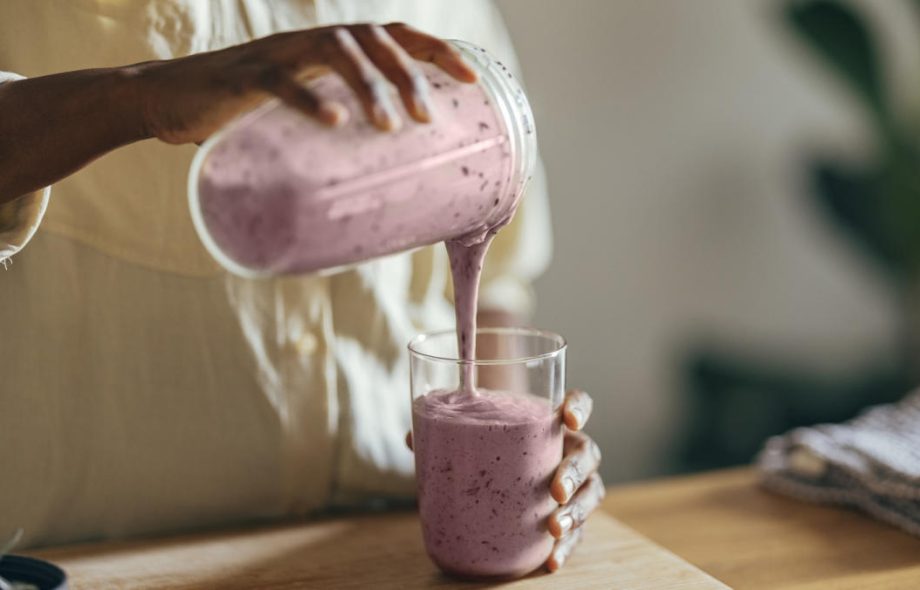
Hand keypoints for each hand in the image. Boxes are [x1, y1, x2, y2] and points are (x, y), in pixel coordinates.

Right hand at [134, 23, 477, 143]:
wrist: (170, 100)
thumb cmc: (246, 116)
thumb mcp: (303, 118)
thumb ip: (338, 135)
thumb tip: (387, 182)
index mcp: (331, 49)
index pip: (394, 35)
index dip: (435, 50)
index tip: (472, 79)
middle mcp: (311, 41)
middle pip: (374, 39)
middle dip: (409, 76)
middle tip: (427, 121)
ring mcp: (277, 54)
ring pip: (336, 51)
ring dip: (370, 86)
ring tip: (391, 128)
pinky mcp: (244, 76)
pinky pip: (281, 80)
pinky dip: (310, 98)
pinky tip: (336, 121)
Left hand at [404, 389, 602, 572]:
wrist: (500, 471)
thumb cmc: (491, 445)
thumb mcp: (472, 435)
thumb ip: (447, 432)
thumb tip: (412, 438)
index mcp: (550, 422)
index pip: (578, 403)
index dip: (578, 407)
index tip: (567, 418)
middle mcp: (569, 450)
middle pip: (587, 454)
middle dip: (575, 473)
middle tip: (555, 490)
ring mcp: (574, 484)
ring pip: (591, 493)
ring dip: (577, 511)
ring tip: (556, 527)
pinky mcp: (570, 514)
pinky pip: (579, 532)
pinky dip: (567, 547)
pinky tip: (552, 561)